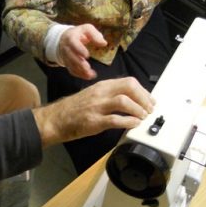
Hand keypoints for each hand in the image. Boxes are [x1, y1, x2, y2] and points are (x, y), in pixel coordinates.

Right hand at [33, 77, 154, 146]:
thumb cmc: (74, 109)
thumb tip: (131, 100)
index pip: (128, 82)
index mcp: (102, 85)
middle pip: (129, 88)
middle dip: (144, 98)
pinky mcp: (93, 121)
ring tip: (143, 117)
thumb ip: (110, 94)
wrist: (55, 119)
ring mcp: (97, 107)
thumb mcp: (93, 95)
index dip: (143, 91)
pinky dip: (128, 122)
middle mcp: (100, 93)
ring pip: (124, 101)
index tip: (150, 101)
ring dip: (138, 110)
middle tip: (150, 109)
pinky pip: (115, 120)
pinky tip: (134, 124)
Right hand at [58, 24, 107, 79]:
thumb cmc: (79, 33)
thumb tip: (104, 43)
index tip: (87, 55)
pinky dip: (79, 75)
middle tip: (88, 68)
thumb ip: (95, 35)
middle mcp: (67, 48)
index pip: (73, 44)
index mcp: (71, 38)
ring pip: (71, 66)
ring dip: (80, 72)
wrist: (64, 39)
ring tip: (91, 75)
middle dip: (79, 64)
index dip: (79, 50)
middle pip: (71, 57)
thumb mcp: (87, 29)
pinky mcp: (68, 63)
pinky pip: (72, 70)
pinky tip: (88, 76)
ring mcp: (66, 57)